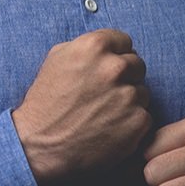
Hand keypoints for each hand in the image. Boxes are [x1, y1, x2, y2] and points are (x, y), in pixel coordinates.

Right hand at [12, 29, 151, 185]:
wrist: (40, 144)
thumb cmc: (45, 101)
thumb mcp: (57, 59)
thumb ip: (85, 46)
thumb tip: (107, 46)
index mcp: (95, 46)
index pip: (124, 41)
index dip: (115, 54)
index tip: (107, 68)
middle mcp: (114, 67)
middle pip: (136, 64)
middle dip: (125, 76)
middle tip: (106, 93)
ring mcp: (128, 95)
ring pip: (142, 91)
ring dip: (128, 100)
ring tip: (104, 113)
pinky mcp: (137, 122)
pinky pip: (144, 116)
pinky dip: (131, 123)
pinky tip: (110, 128)